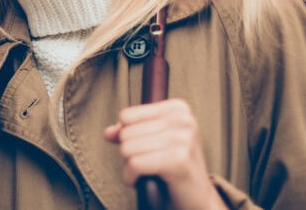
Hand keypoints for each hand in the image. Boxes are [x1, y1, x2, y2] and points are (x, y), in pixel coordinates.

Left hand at [104, 99, 225, 209]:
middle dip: (129, 153)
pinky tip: (145, 181)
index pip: (127, 116)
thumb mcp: (153, 142)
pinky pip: (134, 164)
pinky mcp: (178, 159)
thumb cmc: (174, 168)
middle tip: (148, 163)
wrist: (197, 198)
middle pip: (126, 133)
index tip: (144, 148)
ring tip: (148, 172)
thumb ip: (129, 132)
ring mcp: (182, 138)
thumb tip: (108, 133)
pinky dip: (132, 178)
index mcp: (177, 108)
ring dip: (130, 167)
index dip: (127, 135)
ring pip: (127, 149)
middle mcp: (182, 119)